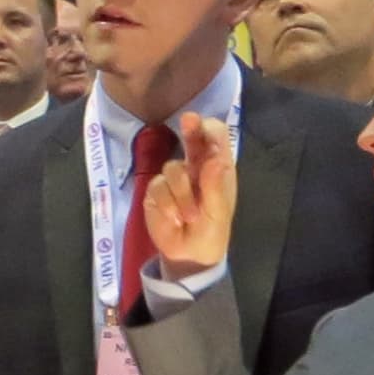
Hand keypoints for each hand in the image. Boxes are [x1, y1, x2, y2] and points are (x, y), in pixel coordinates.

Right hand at [139, 111, 237, 277]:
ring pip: (172, 168)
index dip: (211, 131)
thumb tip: (214, 159)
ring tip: (190, 217)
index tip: (205, 130)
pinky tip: (174, 219)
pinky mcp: (155, 192)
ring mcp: (174, 178)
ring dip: (181, 195)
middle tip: (188, 120)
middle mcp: (196, 166)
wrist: (189, 255)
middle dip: (190, 129)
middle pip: (191, 137)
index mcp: (217, 167)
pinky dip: (167, 204)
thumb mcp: (218, 212)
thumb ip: (214, 186)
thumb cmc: (211, 230)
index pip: (216, 138)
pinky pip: (157, 187)